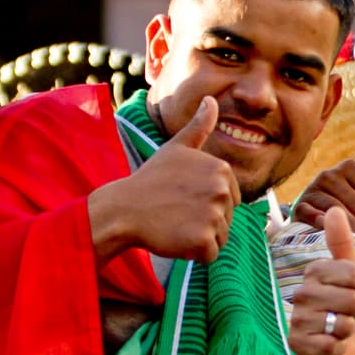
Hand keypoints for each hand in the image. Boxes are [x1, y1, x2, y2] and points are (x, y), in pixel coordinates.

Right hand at [90, 96, 241, 263]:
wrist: (123, 209)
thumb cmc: (151, 180)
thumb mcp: (176, 148)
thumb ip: (199, 127)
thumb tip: (212, 100)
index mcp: (222, 170)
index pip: (231, 198)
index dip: (207, 202)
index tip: (184, 197)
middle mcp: (222, 190)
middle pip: (228, 218)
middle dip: (206, 221)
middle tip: (178, 212)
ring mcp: (214, 215)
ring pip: (221, 237)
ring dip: (201, 237)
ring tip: (176, 224)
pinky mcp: (204, 240)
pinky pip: (211, 255)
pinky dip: (195, 254)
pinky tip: (175, 239)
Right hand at [287, 207, 354, 354]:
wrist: (336, 346)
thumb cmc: (345, 307)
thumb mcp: (351, 273)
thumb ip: (342, 243)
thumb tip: (333, 208)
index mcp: (314, 271)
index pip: (354, 274)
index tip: (353, 292)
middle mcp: (301, 292)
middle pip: (351, 299)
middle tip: (346, 313)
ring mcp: (297, 319)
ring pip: (342, 323)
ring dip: (348, 329)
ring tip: (338, 328)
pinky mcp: (297, 344)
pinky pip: (331, 345)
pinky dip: (338, 347)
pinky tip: (330, 344)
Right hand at [291, 159, 354, 251]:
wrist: (314, 209)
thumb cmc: (351, 202)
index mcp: (352, 168)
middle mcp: (331, 174)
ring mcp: (313, 188)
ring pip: (338, 208)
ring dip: (354, 226)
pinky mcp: (300, 205)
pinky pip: (311, 213)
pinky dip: (321, 221)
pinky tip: (334, 233)